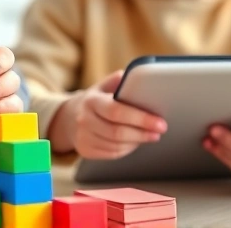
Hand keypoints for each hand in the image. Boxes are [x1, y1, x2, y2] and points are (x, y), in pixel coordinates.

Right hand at [50, 70, 167, 158]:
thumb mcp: (103, 86)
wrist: (70, 117)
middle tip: (159, 130)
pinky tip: (135, 142)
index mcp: (91, 101)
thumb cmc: (95, 100)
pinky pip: (112, 154)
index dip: (140, 118)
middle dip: (142, 133)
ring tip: (150, 135)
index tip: (160, 122)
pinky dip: (127, 149)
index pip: (116, 111)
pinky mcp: (86, 151)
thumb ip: (119, 81)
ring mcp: (83, 137)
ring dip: (137, 141)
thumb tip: (139, 75)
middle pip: (117, 132)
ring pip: (116, 145)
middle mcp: (84, 120)